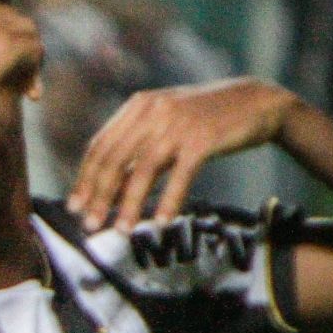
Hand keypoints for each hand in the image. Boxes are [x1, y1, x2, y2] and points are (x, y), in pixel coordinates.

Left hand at [68, 78, 296, 231]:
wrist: (257, 102)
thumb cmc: (206, 119)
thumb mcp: (166, 124)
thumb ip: (139, 147)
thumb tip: (111, 187)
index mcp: (137, 106)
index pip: (100, 146)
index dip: (85, 178)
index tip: (75, 205)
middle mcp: (153, 111)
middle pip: (115, 159)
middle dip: (99, 195)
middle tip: (89, 224)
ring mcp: (178, 124)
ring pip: (143, 169)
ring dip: (130, 204)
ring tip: (121, 230)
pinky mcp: (204, 139)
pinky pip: (180, 175)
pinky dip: (169, 200)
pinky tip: (160, 221)